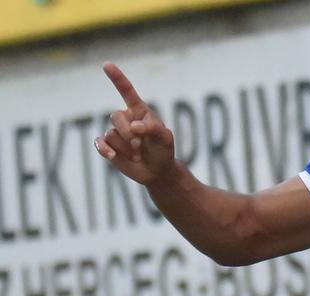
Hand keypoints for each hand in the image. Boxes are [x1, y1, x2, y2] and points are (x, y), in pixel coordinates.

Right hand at [94, 62, 176, 185]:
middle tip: (141, 145)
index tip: (107, 65)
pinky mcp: (108, 146)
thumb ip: (152, 128)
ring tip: (139, 154)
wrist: (158, 171)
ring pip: (111, 134)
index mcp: (139, 111)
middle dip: (128, 133)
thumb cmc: (163, 150)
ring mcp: (115, 132)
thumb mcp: (165, 138)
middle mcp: (125, 119)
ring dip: (127, 147)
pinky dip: (105, 149)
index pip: (126, 91)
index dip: (117, 78)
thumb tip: (134, 127)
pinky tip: (112, 156)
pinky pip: (100, 143)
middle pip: (115, 117)